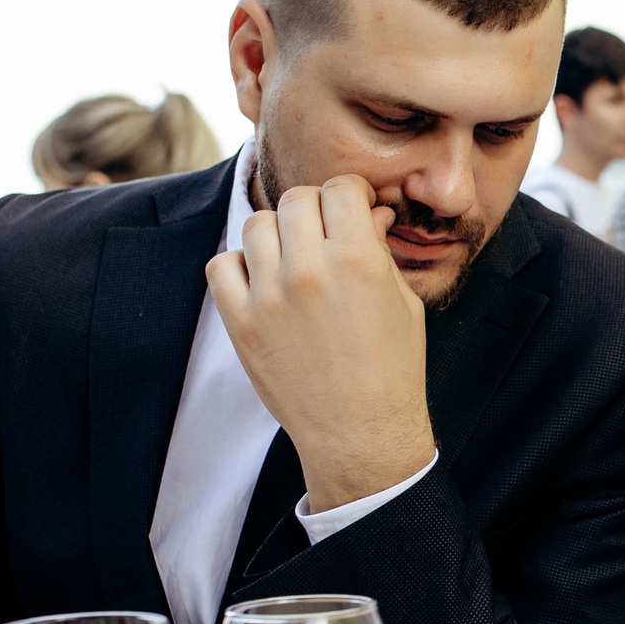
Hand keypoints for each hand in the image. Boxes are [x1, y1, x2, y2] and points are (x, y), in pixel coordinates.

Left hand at [205, 175, 435, 512]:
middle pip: (297, 199)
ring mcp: (270, 297)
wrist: (360, 434)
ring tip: (292, 259)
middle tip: (323, 234)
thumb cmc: (391, 369)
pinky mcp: (241, 324)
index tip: (352, 209)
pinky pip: (222, 265)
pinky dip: (240, 266)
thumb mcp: (402, 303)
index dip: (351, 195)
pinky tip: (263, 282)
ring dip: (277, 234)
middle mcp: (311, 271)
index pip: (341, 188)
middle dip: (314, 210)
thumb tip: (370, 211)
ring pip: (257, 224)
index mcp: (359, 260)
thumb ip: (380, 250)